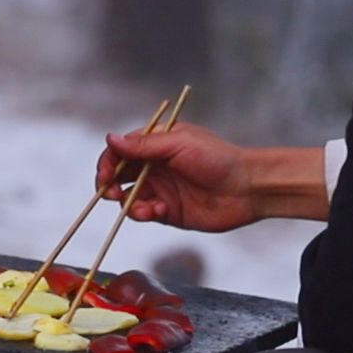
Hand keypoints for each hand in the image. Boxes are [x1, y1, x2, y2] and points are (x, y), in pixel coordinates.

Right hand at [96, 122, 260, 232]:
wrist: (247, 188)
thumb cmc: (218, 158)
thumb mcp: (179, 144)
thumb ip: (143, 145)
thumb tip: (111, 139)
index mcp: (156, 144)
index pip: (120, 151)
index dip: (107, 163)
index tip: (105, 175)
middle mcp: (155, 166)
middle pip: (118, 175)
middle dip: (110, 185)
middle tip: (112, 193)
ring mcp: (161, 189)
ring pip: (128, 198)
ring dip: (129, 203)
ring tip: (146, 207)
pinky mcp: (168, 211)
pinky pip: (144, 213)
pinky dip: (144, 214)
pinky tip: (158, 211)